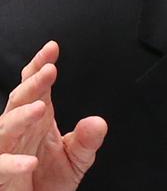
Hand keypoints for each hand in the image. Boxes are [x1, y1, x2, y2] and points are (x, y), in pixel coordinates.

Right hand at [0, 41, 106, 189]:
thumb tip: (98, 122)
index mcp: (38, 119)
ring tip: (41, 107)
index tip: (52, 49)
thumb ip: (88, 140)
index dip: (41, 66)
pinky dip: (11, 164)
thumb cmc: (50, 180)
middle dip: (33, 84)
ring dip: (21, 116)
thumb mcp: (78, 158)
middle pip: (20, 100)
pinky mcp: (0, 175)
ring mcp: (7, 150)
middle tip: (49, 70)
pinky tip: (30, 162)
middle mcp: (20, 131)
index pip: (37, 87)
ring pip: (4, 127)